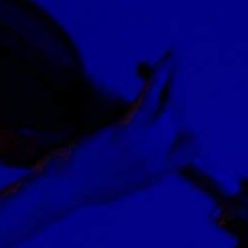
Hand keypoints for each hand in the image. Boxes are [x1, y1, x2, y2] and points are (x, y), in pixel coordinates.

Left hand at [31, 49, 201, 208]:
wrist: (58, 190)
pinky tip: (165, 61)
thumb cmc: (72, 186)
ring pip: (170, 106)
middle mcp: (155, 163)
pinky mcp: (127, 132)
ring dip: (173, 79)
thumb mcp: (109, 184)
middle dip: (176, 98)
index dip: (185, 131)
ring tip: (173, 58)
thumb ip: (125, 169)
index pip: (188, 150)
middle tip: (172, 78)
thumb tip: (126, 153)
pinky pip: (151, 98)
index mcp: (151, 176)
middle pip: (180, 122)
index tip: (176, 115)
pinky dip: (160, 77)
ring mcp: (145, 147)